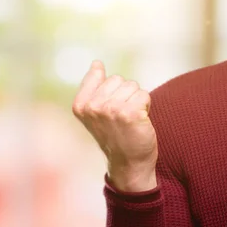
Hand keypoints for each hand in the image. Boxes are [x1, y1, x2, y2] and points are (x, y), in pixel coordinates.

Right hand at [72, 61, 157, 191]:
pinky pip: (144, 95)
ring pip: (133, 86)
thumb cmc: (115, 135)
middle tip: (122, 117)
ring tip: (131, 119)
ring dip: (136, 101)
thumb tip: (96, 63)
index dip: (111, 90)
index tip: (109, 111)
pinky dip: (146, 106)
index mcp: (80, 105)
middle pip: (119, 79)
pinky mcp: (130, 113)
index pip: (100, 75)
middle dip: (125, 94)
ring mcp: (111, 110)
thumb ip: (93, 86)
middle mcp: (93, 107)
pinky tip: (140, 121)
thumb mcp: (95, 111)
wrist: (129, 163)